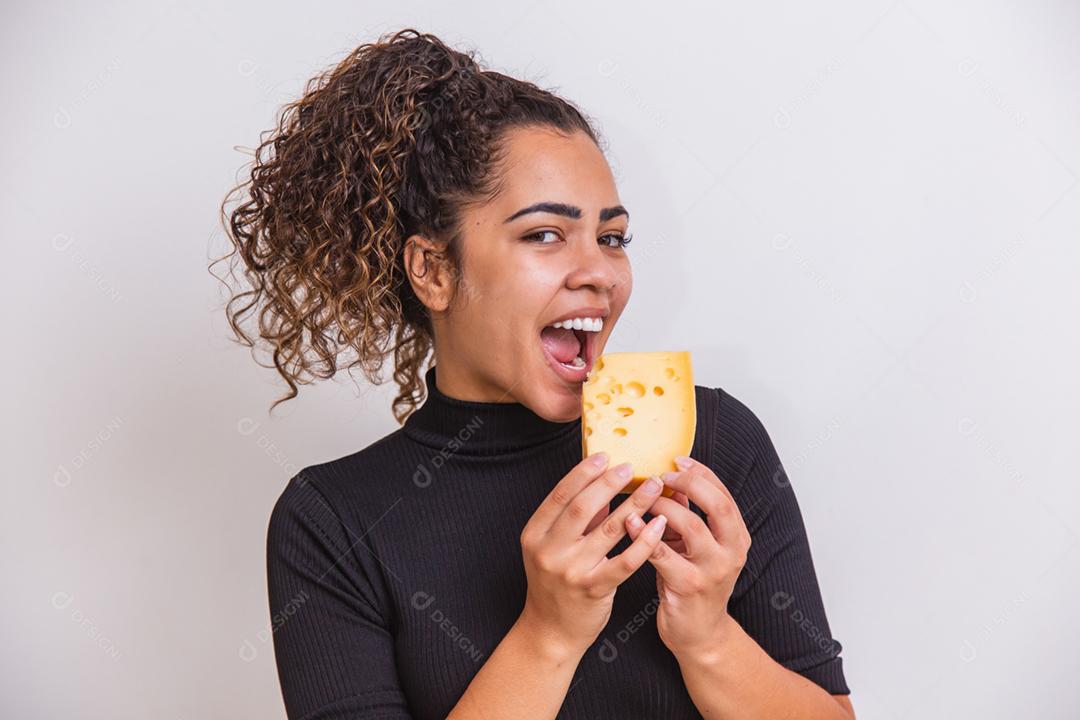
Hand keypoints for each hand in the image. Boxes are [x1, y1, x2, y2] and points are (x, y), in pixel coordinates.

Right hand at [518, 453, 670, 658]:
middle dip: (609, 483)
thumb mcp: (554, 547)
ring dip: (635, 505)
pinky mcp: (593, 588)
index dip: (583, 473)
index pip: (560, 495)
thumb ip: (576, 518)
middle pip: (581, 507)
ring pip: (607, 530)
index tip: (604, 457)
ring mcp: (570, 571)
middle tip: (631, 467)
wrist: (551, 630)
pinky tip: (659, 524)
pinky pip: (624, 561)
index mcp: (535, 533)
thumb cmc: (556, 584)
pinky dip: (644, 540)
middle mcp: (549, 550)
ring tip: (654, 488)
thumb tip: (603, 485)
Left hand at [624, 456, 750, 660]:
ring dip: (663, 506)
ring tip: (643, 497)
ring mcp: (712, 570)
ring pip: (691, 526)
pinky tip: (628, 520)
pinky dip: (643, 533)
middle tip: (662, 474)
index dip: (701, 473)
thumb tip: (671, 478)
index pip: (724, 494)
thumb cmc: (692, 582)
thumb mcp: (696, 546)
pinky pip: (662, 553)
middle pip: (717, 506)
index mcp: (737, 537)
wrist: (699, 634)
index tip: (677, 459)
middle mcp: (732, 552)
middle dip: (689, 483)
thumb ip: (689, 514)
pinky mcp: (688, 586)